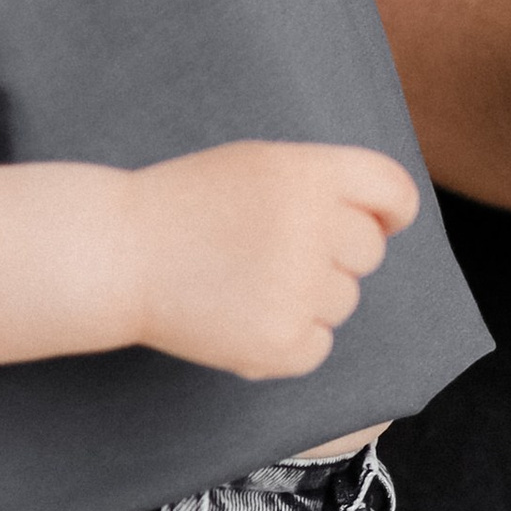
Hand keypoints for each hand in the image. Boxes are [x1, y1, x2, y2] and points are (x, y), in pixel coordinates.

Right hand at [127, 142, 418, 378]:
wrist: (116, 254)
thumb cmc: (188, 206)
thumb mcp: (257, 165)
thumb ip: (324, 182)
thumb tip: (391, 223)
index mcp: (307, 172)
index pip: (393, 190)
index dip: (392, 211)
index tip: (382, 224)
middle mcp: (311, 226)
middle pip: (369, 251)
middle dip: (333, 255)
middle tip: (270, 252)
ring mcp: (297, 287)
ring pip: (344, 301)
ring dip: (307, 298)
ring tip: (245, 282)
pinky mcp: (279, 342)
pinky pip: (319, 346)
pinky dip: (288, 340)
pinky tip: (241, 316)